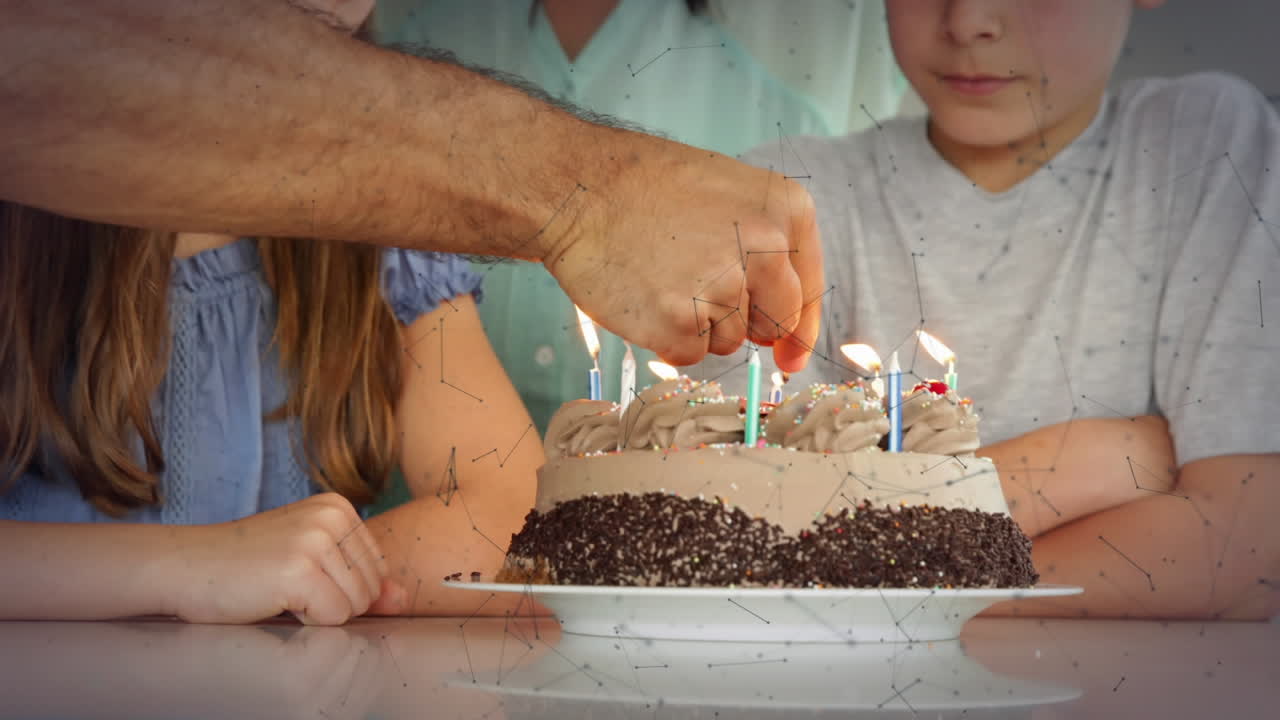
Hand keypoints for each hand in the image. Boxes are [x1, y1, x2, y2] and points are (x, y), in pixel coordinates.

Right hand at [167, 493, 406, 624]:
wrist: (185, 566)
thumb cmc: (246, 566)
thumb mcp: (312, 562)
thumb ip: (362, 578)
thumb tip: (403, 598)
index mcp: (339, 507)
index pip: (378, 569)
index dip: (341, 587)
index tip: (299, 573)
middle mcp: (333, 516)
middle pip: (372, 588)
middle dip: (334, 601)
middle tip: (287, 584)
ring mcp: (317, 540)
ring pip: (356, 606)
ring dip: (319, 611)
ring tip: (280, 589)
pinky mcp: (300, 569)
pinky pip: (334, 617)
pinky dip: (306, 620)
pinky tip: (274, 599)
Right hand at [544, 135, 822, 371]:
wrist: (579, 187)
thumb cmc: (646, 188)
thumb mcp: (728, 193)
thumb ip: (765, 247)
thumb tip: (783, 335)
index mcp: (786, 210)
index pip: (808, 289)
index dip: (799, 329)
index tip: (790, 356)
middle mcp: (766, 248)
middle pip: (774, 323)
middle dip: (742, 324)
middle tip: (695, 293)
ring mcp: (724, 287)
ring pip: (728, 341)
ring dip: (697, 326)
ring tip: (660, 276)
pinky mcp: (682, 322)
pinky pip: (690, 355)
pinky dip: (665, 339)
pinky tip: (644, 295)